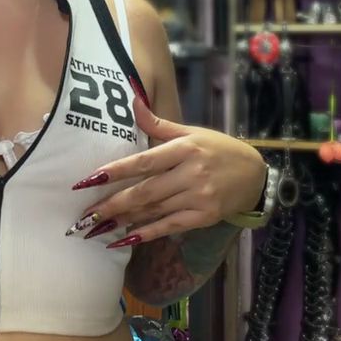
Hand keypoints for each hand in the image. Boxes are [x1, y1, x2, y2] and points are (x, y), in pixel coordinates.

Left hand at [67, 98, 265, 247]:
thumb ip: (158, 123)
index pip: (144, 161)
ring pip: (154, 211)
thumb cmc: (218, 149)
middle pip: (145, 191)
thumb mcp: (191, 132)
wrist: (255, 174)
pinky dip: (146, 234)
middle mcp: (191, 173)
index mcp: (185, 148)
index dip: (115, 171)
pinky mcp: (204, 217)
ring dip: (123, 220)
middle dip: (112, 204)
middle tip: (84, 214)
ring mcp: (198, 198)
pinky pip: (169, 227)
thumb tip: (132, 101)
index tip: (88, 179)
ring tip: (96, 227)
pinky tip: (125, 239)